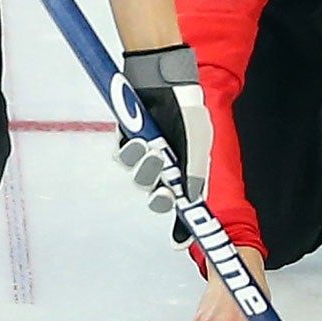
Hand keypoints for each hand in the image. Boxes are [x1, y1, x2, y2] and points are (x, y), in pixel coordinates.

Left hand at [118, 45, 210, 210]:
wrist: (162, 79)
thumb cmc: (186, 108)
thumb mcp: (198, 142)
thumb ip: (194, 173)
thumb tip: (192, 200)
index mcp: (188, 167)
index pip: (185, 203)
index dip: (182, 224)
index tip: (179, 241)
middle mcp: (167, 164)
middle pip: (159, 195)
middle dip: (159, 196)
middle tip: (162, 190)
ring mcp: (146, 153)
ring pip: (138, 177)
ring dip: (143, 170)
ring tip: (151, 151)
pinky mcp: (127, 139)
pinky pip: (123, 157)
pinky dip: (128, 153)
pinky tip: (136, 140)